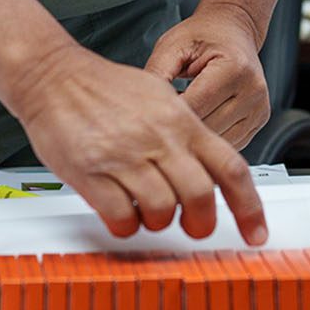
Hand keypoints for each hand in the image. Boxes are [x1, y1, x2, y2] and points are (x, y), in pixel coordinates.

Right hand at [8, 42, 267, 245]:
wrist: (53, 74)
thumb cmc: (102, 88)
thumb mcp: (158, 97)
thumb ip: (185, 132)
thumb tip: (207, 167)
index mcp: (181, 121)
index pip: (231, 169)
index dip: (249, 208)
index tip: (256, 234)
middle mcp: (159, 138)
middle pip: (201, 196)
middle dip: (200, 223)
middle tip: (191, 227)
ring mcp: (125, 155)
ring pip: (163, 210)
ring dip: (158, 223)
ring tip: (146, 213)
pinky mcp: (92, 171)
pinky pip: (121, 216)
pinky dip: (125, 226)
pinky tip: (120, 215)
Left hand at [143, 5, 271, 149]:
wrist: (233, 29)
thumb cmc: (202, 36)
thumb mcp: (172, 46)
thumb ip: (156, 74)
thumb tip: (143, 107)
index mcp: (234, 68)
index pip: (195, 106)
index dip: (169, 111)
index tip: (153, 110)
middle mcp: (253, 90)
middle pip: (208, 127)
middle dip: (181, 125)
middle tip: (163, 114)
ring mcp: (260, 108)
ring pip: (219, 140)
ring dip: (196, 133)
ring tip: (182, 114)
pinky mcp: (259, 120)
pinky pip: (229, 141)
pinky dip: (211, 135)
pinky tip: (198, 118)